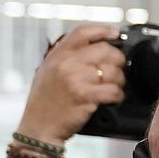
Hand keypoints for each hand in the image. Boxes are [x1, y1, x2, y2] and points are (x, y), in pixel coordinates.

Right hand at [16, 24, 125, 146]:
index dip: (103, 30)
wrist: (38, 127)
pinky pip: (113, 90)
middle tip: (117, 71)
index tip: (115, 34)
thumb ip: (66, 57)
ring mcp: (75, 79)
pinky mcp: (84, 96)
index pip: (83, 32)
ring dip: (119, 81)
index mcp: (57, 55)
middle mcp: (66, 63)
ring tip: (113, 88)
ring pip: (113, 71)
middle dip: (118, 61)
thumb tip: (95, 48)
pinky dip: (117, 96)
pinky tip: (112, 99)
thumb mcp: (48, 71)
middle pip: (105, 50)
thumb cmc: (45, 101)